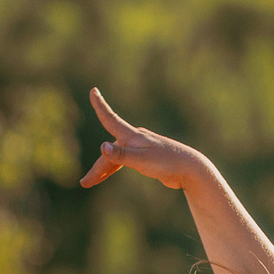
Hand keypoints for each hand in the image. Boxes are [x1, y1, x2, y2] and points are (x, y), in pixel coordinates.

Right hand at [78, 88, 211, 190]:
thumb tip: (102, 147)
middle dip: (97, 167)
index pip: (111, 119)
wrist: (189, 169)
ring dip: (103, 170)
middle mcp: (135, 139)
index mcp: (132, 136)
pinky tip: (106, 176)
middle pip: (109, 152)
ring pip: (115, 158)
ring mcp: (140, 148)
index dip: (100, 106)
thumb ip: (122, 155)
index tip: (93, 91)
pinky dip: (113, 169)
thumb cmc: (167, 163)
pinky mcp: (145, 158)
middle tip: (84, 183)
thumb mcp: (142, 161)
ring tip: (90, 183)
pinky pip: (123, 162)